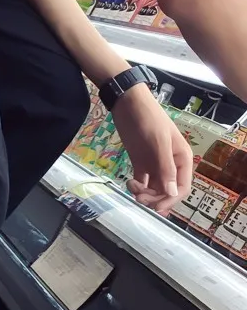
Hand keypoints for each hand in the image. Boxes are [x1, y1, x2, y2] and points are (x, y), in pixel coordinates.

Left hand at [111, 84, 192, 214]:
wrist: (127, 103)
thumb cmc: (147, 119)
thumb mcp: (158, 142)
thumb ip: (165, 168)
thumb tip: (173, 193)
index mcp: (181, 159)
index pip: (183, 188)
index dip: (171, 200)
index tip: (156, 207)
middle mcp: (170, 164)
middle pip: (168, 191)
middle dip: (155, 198)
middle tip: (139, 197)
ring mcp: (154, 163)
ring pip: (155, 188)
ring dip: (145, 194)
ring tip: (132, 187)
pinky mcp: (140, 161)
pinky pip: (143, 181)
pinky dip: (137, 186)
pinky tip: (129, 183)